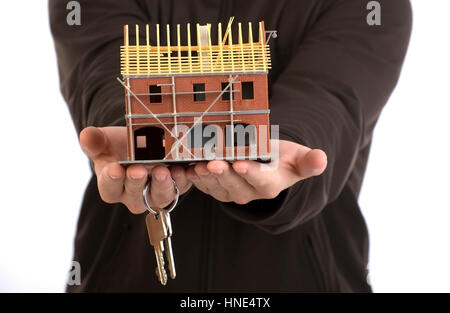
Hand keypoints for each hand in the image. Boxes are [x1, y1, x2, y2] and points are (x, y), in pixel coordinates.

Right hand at [79, 126, 191, 213]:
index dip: (111, 180)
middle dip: (137, 182)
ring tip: (163, 170)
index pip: (109, 188)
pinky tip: (182, 168)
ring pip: (159, 197)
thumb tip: (86, 136)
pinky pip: (181, 187)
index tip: (113, 169)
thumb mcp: (105, 140)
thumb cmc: (120, 146)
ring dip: (162, 185)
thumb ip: (95, 140)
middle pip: (135, 196)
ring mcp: (156, 193)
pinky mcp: (176, 186)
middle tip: (139, 170)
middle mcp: (134, 196)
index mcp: (112, 186)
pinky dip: (182, 179)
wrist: (144, 142)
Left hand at [185, 140, 326, 204]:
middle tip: (212, 162)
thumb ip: (309, 162)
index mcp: (271, 184)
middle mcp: (250, 192)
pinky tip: (187, 168)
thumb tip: (322, 159)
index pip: (261, 181)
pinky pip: (206, 186)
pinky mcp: (218, 189)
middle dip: (223, 174)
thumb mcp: (299, 157)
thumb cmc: (284, 159)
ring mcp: (232, 192)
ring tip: (196, 165)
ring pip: (217, 187)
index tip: (241, 164)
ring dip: (206, 177)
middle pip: (235, 184)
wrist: (269, 165)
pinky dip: (196, 178)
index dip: (251, 173)